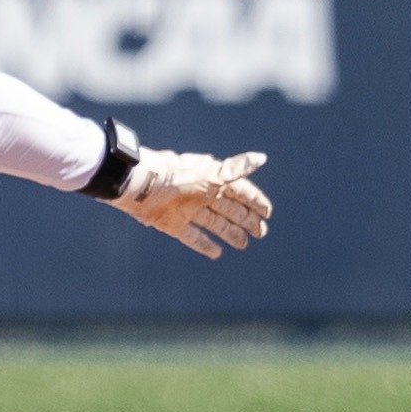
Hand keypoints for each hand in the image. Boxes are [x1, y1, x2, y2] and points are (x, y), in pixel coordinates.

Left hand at [110, 149, 271, 258]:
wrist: (143, 184)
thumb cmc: (179, 176)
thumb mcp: (212, 173)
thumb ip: (236, 168)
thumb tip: (261, 158)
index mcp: (212, 181)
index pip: (240, 192)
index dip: (254, 201)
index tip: (268, 212)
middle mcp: (202, 196)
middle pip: (230, 210)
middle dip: (246, 220)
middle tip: (261, 232)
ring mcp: (188, 211)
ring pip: (215, 224)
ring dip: (230, 233)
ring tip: (243, 244)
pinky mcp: (173, 224)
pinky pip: (193, 237)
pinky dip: (205, 245)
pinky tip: (216, 253)